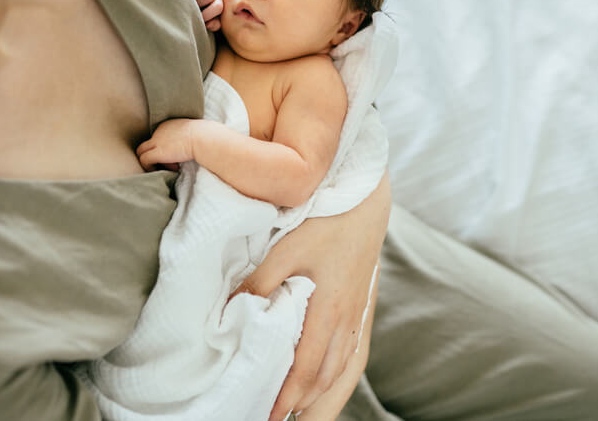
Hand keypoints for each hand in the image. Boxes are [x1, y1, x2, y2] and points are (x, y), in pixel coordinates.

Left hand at [136, 118, 198, 170]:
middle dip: (155, 155)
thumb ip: (184, 136)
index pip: (157, 137)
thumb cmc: (204, 136)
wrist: (203, 138)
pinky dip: (152, 167)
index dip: (164, 148)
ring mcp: (157, 141)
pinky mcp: (157, 152)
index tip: (177, 155)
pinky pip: (144, 160)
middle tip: (170, 162)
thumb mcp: (191, 132)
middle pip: (147, 144)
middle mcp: (159, 131)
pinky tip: (167, 169)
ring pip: (141, 152)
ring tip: (168, 167)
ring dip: (152, 162)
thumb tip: (187, 145)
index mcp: (167, 125)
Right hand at [183, 0, 222, 31]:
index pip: (218, 6)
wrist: (182, 0)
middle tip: (191, 6)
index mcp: (219, 0)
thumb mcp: (204, 20)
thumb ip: (211, 24)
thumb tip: (209, 24)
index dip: (207, 14)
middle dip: (198, 3)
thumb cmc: (195, 13)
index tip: (198, 18)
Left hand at [231, 175, 391, 420]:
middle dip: (304, 407)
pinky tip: (331, 388)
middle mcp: (348, 320)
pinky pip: (356, 357)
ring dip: (324, 400)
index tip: (268, 415)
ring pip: (345, 373)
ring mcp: (359, 316)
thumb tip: (231, 314)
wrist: (366, 198)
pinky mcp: (363, 309)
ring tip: (304, 418)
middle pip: (328, 380)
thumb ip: (260, 282)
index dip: (288, 396)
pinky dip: (342, 380)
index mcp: (330, 309)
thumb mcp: (286, 247)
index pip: (308, 367)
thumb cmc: (326, 219)